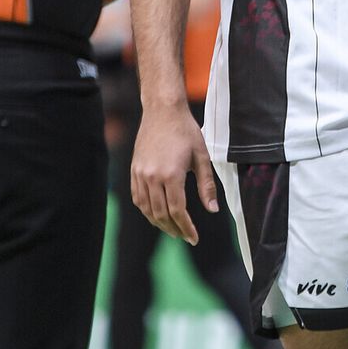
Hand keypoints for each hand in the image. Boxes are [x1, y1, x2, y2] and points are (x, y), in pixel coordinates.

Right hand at [130, 101, 217, 245]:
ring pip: (147, 209)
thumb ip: (207, 186)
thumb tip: (213, 210)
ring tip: (173, 229)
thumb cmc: (186, 131)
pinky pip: (137, 198)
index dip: (186, 228)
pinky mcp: (134, 170)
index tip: (194, 238)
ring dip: (159, 223)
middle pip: (161, 214)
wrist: (163, 111)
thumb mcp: (202, 157)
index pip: (177, 211)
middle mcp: (152, 177)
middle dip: (174, 229)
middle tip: (185, 237)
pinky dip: (146, 210)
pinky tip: (157, 214)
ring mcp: (140, 174)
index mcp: (171, 175)